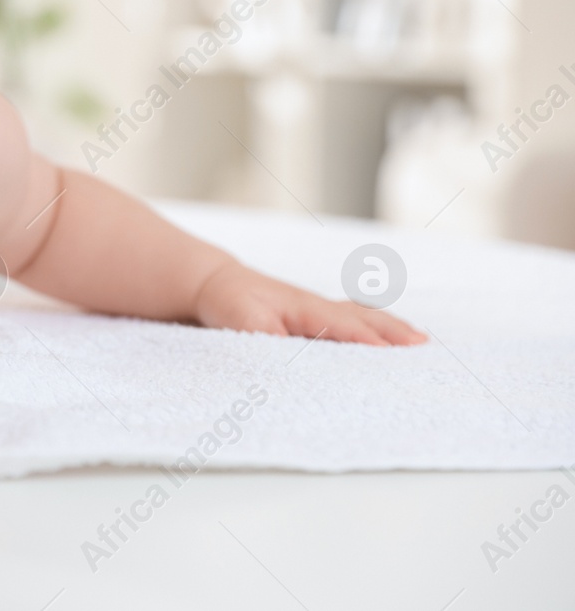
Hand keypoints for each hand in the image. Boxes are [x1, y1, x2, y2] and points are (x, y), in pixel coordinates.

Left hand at [192, 263, 425, 345]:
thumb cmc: (231, 302)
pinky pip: (353, 320)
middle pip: (362, 317)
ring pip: (362, 316)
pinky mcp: (316, 319)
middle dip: (392, 331)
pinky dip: (375, 327)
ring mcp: (320, 311)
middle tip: (422, 345)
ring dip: (390, 328)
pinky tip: (388, 337)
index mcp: (303, 307)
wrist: (217, 286)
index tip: (388, 352)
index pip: (340, 324)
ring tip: (418, 341)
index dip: (363, 337)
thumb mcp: (242, 320)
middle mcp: (318, 307)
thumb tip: (288, 353)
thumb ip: (266, 336)